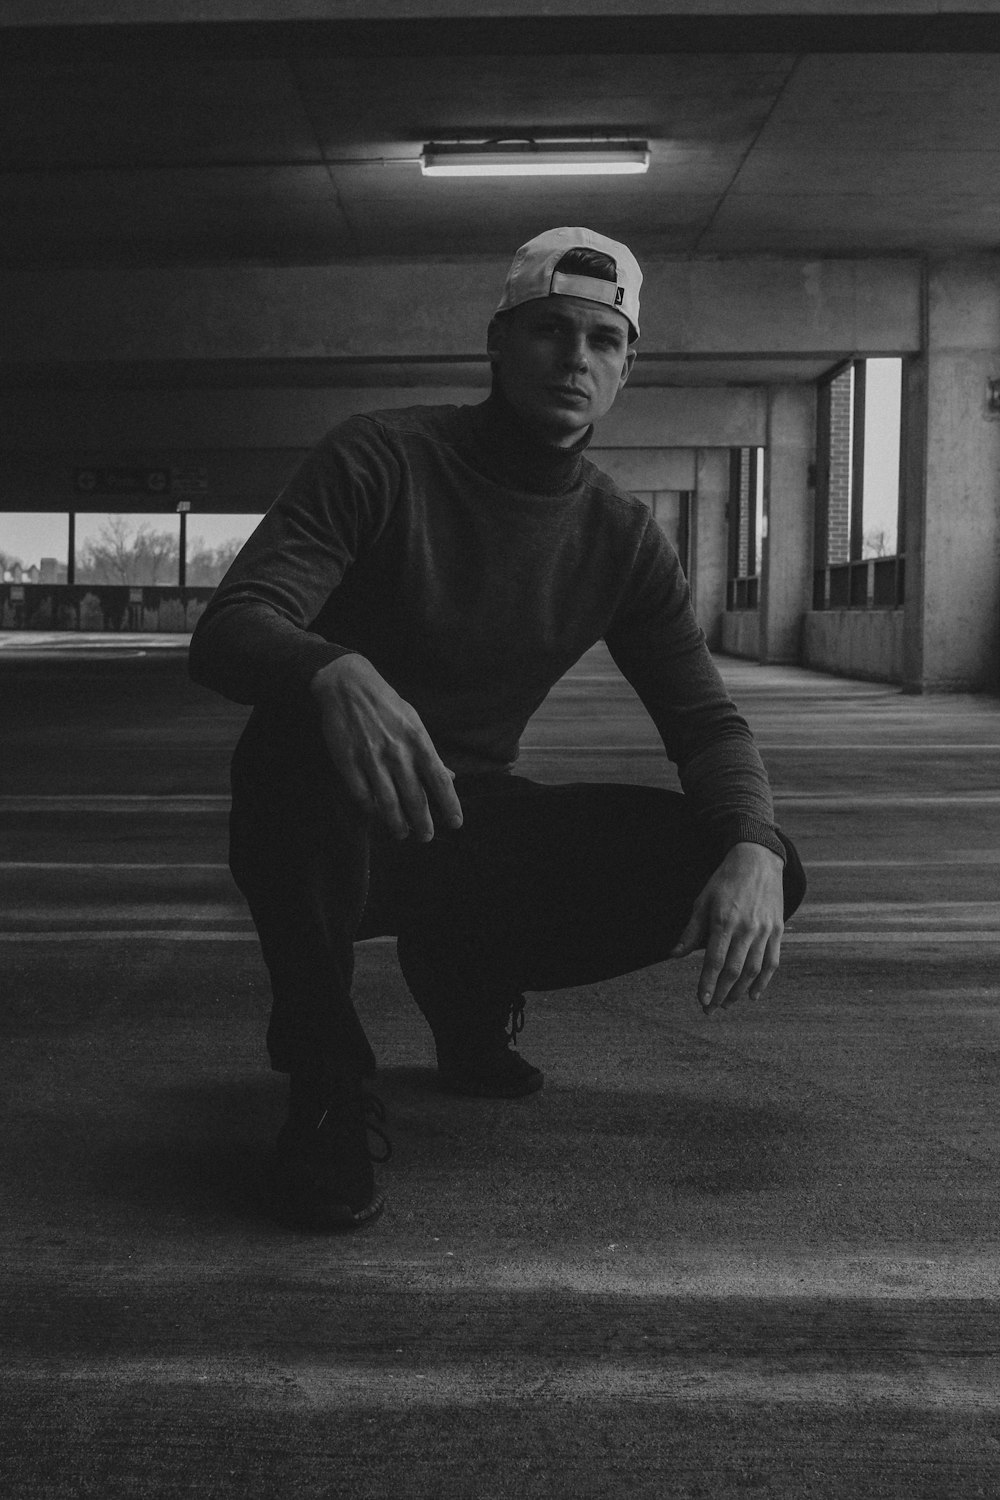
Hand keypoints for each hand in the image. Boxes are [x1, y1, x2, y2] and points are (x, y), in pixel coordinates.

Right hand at [309, 654, 462, 841]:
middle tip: (426, 837)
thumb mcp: (414, 722)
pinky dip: (370, 809)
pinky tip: (376, 815)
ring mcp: (371, 758)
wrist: (348, 685)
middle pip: (414, 797)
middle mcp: (397, 752)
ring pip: (387, 802)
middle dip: (422, 822)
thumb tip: (450, 776)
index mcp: (418, 741)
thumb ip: (430, 753)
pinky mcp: (348, 761)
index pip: (439, 780)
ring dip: (397, 823)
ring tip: (402, 833)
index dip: (449, 804)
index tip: (455, 823)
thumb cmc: (386, 705)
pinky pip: (361, 794)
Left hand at [669, 842, 784, 1013]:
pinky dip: (763, 981)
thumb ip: (691, 932)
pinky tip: (753, 995)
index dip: (707, 984)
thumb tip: (674, 955)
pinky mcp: (777, 931)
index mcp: (723, 921)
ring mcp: (764, 930)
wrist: (758, 861)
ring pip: (753, 970)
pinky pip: (771, 962)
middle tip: (710, 1010)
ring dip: (739, 992)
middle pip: (734, 971)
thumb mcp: (702, 902)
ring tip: (727, 1004)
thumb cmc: (724, 881)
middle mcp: (746, 928)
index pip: (715, 961)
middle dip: (721, 994)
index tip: (701, 1002)